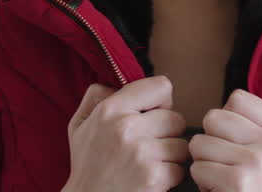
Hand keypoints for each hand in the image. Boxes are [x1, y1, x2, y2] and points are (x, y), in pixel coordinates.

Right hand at [65, 75, 190, 191]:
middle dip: (167, 133)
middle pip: (176, 118)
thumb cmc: (86, 165)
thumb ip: (97, 95)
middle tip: (148, 146)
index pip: (161, 86)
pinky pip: (180, 170)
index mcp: (110, 109)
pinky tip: (151, 180)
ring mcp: (141, 153)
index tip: (151, 116)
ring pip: (181, 146)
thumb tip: (119, 81)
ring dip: (170, 157)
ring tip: (149, 164)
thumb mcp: (80, 124)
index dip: (160, 102)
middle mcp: (126, 128)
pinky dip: (169, 177)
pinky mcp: (153, 178)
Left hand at [188, 89, 261, 191]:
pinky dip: (201, 180)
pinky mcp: (239, 181)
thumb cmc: (261, 186)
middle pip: (214, 117)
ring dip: (203, 162)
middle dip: (210, 141)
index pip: (236, 98)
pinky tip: (219, 189)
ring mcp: (258, 161)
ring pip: (200, 142)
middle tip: (226, 162)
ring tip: (222, 176)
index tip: (239, 142)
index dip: (227, 120)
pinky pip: (197, 167)